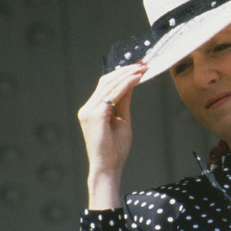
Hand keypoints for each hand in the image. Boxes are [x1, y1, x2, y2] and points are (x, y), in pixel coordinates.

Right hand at [77, 63, 146, 208]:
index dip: (121, 74)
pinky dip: (126, 85)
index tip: (138, 67)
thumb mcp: (122, 119)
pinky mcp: (95, 116)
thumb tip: (131, 83)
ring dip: (127, 75)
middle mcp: (87, 108)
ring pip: (109, 85)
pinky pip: (112, 95)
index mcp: (92, 109)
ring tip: (143, 68)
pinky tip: (137, 79)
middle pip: (106, 82)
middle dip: (125, 71)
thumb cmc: (116, 148)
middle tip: (143, 64)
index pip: (105, 85)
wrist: (108, 167)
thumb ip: (124, 102)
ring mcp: (89, 111)